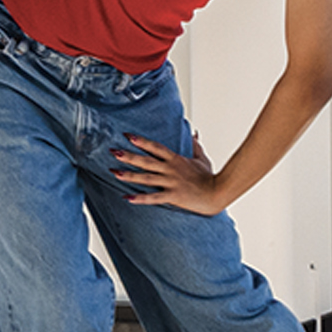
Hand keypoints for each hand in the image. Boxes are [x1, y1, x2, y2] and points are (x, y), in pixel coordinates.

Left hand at [109, 130, 225, 215]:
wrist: (217, 192)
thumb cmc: (209, 177)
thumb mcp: (202, 158)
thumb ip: (195, 146)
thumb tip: (194, 133)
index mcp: (176, 160)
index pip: (156, 147)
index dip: (142, 141)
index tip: (128, 136)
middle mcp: (171, 170)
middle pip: (146, 161)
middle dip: (129, 156)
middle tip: (113, 152)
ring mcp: (171, 183)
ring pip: (146, 178)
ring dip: (130, 176)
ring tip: (114, 173)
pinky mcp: (173, 196)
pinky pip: (153, 198)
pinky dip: (140, 198)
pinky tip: (127, 198)